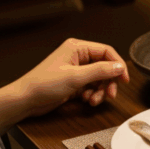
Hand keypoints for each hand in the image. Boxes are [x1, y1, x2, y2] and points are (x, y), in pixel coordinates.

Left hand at [14, 38, 130, 117]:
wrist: (25, 100)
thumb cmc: (43, 84)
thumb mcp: (75, 77)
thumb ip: (100, 71)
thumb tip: (119, 67)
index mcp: (77, 48)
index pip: (106, 51)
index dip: (117, 65)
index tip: (124, 79)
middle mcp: (77, 57)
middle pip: (104, 66)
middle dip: (108, 82)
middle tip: (110, 94)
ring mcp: (75, 70)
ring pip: (99, 79)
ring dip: (100, 91)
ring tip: (94, 100)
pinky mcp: (73, 83)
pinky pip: (91, 87)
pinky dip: (92, 95)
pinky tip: (87, 101)